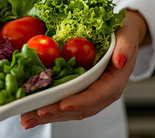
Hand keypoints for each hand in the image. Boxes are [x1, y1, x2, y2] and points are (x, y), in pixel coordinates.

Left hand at [20, 10, 148, 128]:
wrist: (121, 36)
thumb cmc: (122, 33)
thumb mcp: (127, 34)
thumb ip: (126, 46)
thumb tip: (120, 61)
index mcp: (115, 81)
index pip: (98, 95)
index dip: (80, 101)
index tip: (63, 104)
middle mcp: (103, 93)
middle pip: (80, 108)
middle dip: (57, 112)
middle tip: (36, 113)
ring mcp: (90, 95)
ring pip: (70, 110)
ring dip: (48, 116)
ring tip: (27, 119)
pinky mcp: (79, 92)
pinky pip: (64, 103)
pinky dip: (48, 108)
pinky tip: (31, 113)